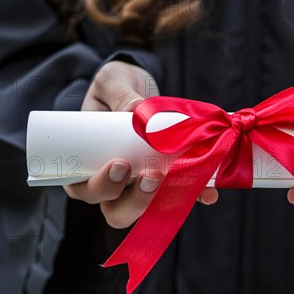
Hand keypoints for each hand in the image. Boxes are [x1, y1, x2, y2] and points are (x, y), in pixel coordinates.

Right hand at [64, 61, 217, 228]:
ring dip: (165, 199)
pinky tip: (209, 191)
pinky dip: (195, 194)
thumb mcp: (111, 82)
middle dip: (136, 200)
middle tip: (151, 176)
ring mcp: (138, 185)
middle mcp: (112, 184)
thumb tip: (135, 111)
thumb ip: (121, 95)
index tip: (120, 165)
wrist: (138, 86)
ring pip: (147, 208)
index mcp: (84, 165)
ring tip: (181, 179)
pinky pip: (180, 194)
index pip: (85, 189)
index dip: (101, 187)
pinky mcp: (166, 180)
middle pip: (116, 210)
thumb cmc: (114, 88)